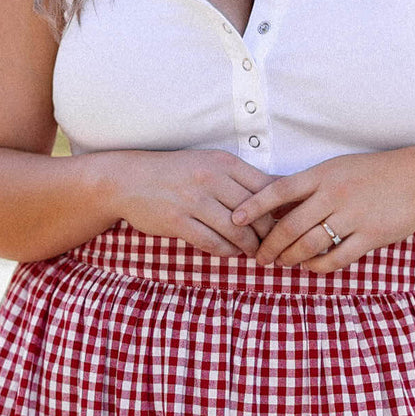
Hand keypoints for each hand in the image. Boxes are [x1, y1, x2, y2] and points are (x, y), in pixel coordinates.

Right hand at [108, 149, 280, 256]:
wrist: (129, 180)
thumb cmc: (176, 174)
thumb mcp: (209, 164)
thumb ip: (240, 178)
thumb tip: (280, 190)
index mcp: (223, 163)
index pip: (266, 187)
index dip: (280, 209)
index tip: (285, 222)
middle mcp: (211, 179)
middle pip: (256, 213)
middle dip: (268, 233)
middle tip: (274, 244)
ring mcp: (193, 200)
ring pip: (237, 231)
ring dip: (250, 246)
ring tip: (255, 252)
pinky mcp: (178, 221)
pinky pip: (213, 243)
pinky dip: (228, 251)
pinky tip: (232, 252)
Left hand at [230, 148, 414, 269]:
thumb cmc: (373, 173)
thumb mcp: (338, 169)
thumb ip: (309, 186)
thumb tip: (275, 205)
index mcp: (322, 174)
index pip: (278, 190)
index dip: (254, 206)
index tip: (235, 220)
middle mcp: (334, 194)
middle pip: (289, 226)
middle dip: (269, 246)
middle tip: (259, 258)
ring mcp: (352, 216)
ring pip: (309, 245)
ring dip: (290, 259)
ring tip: (281, 263)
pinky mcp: (369, 236)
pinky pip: (335, 259)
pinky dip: (317, 267)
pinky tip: (310, 268)